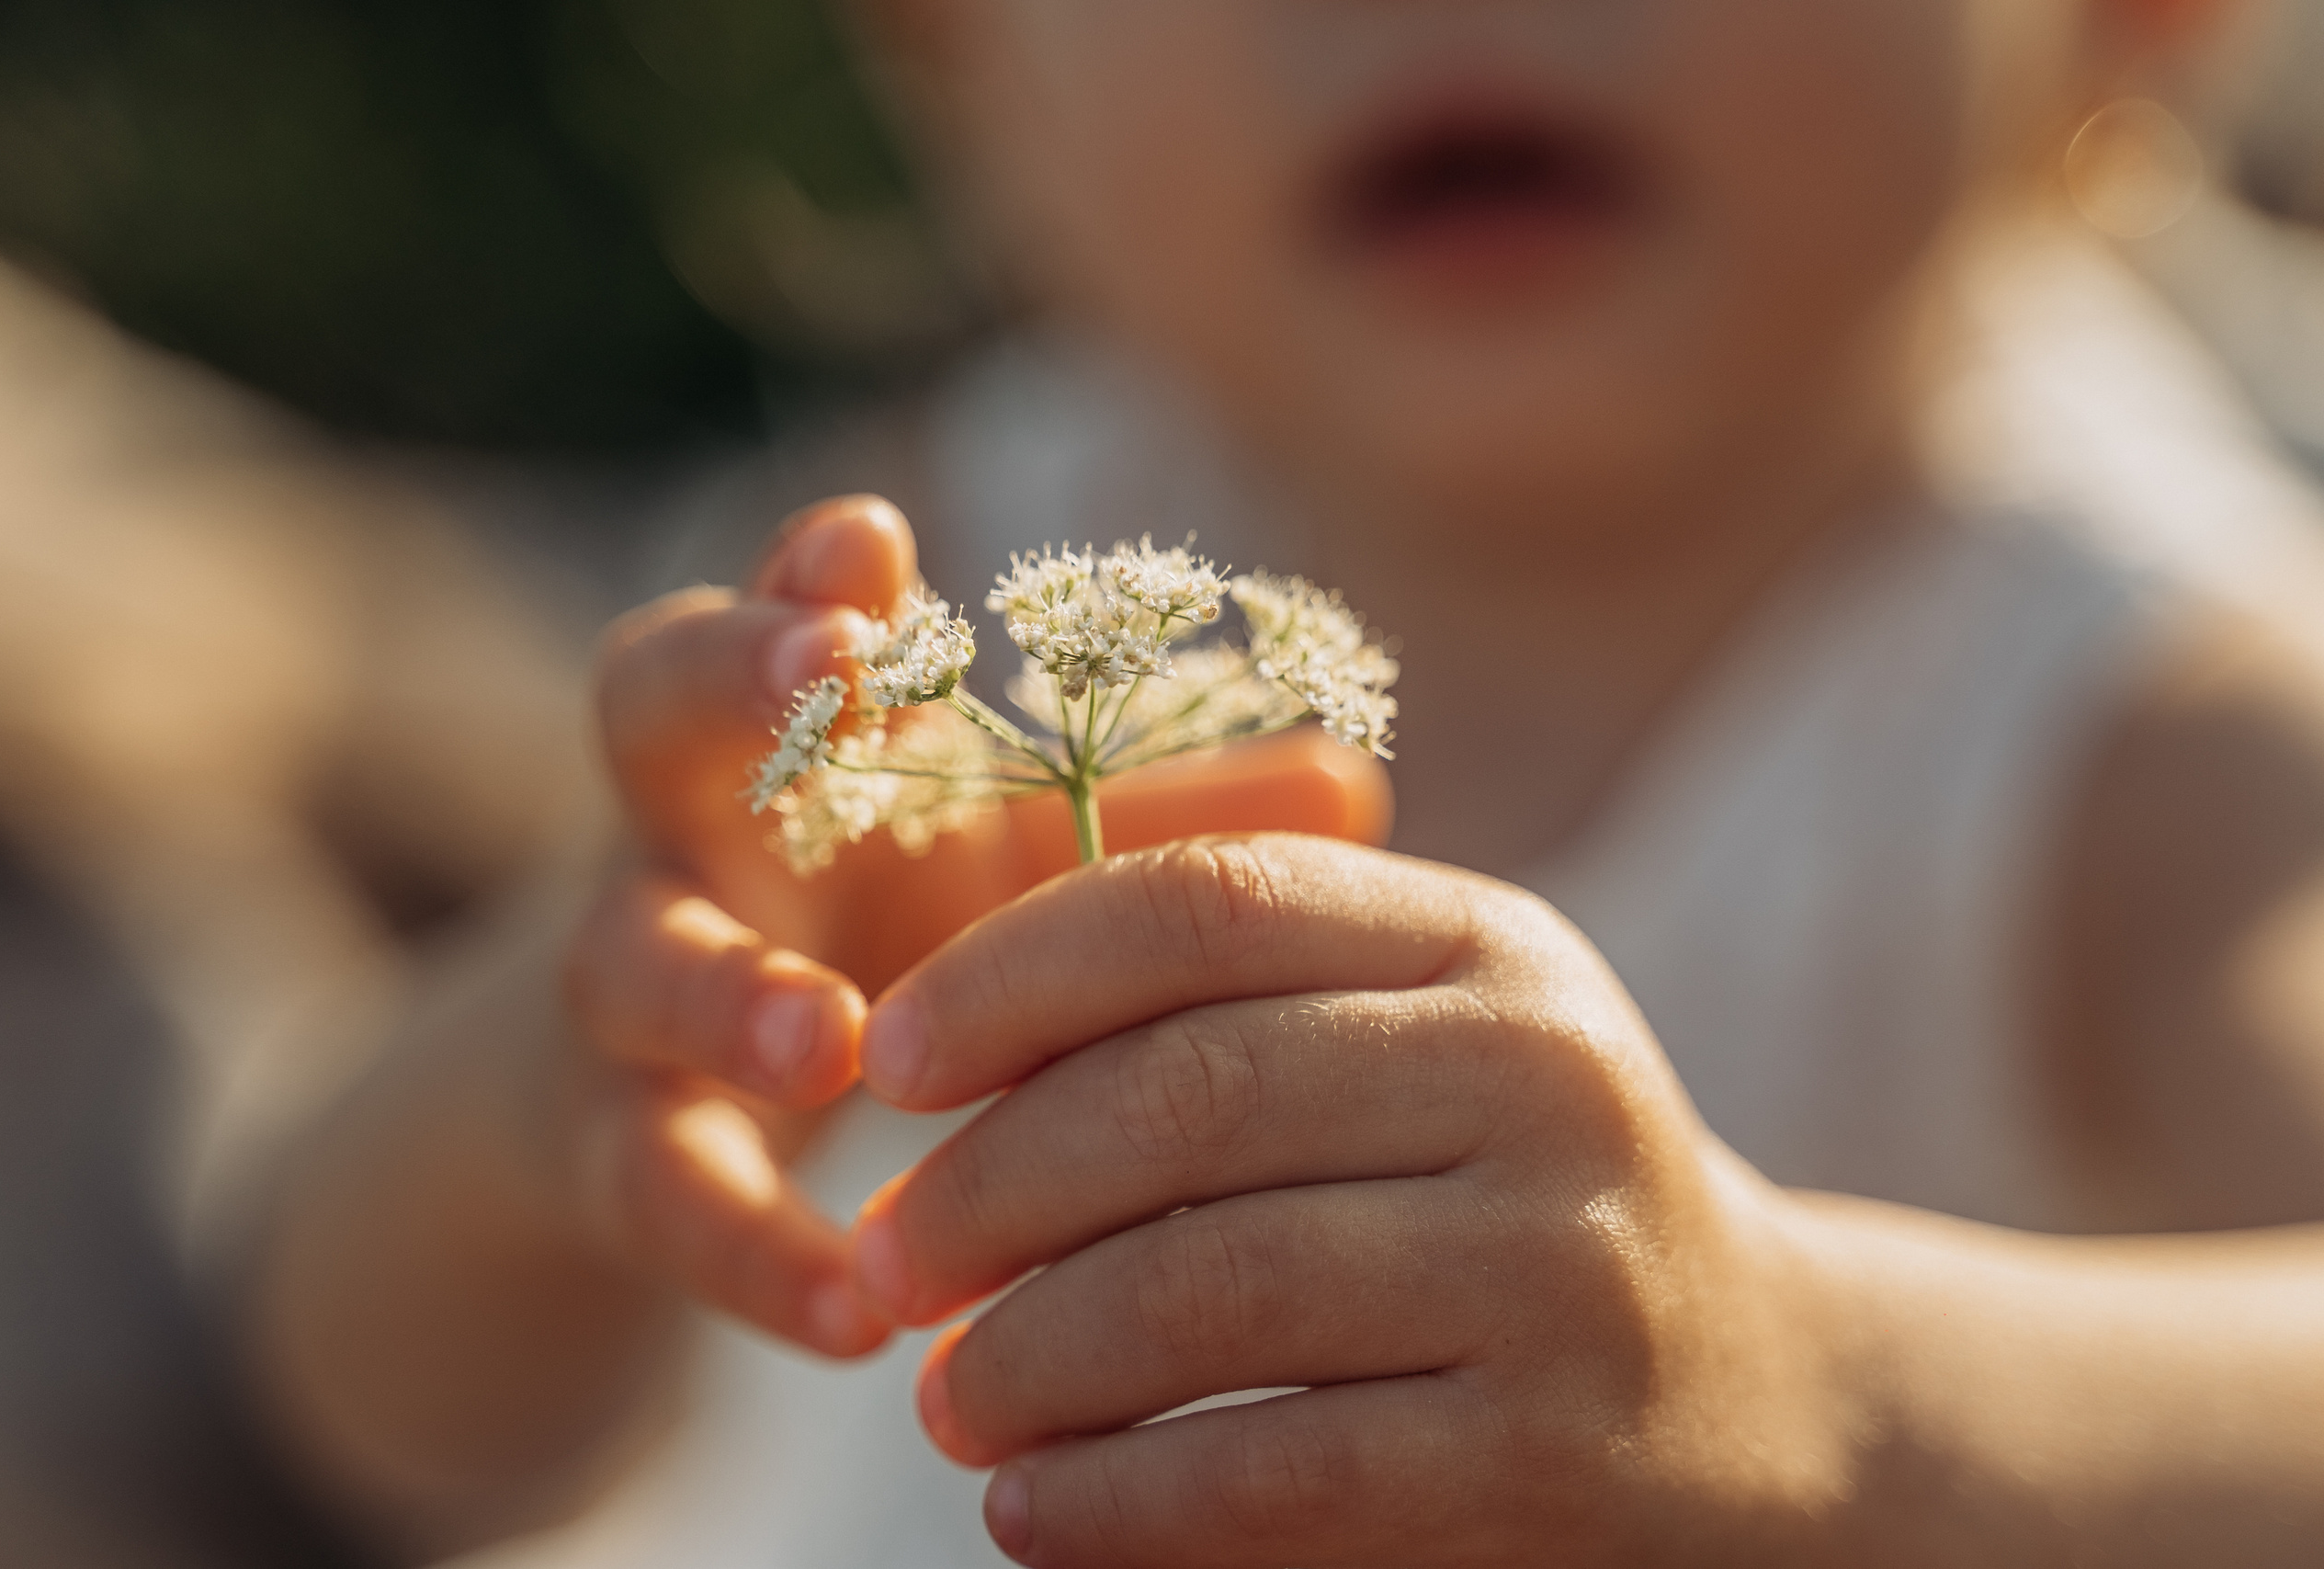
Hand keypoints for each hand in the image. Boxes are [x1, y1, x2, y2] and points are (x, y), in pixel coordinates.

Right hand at [563, 500, 1392, 1360]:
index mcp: (809, 740)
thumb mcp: (1019, 873)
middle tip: (829, 670)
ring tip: (820, 1041)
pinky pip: (658, 1189)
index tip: (880, 540)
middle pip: (651, 706)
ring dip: (723, 990)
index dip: (820, 574)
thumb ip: (1158, 830)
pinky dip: (753, 1252)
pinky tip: (852, 1314)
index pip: (795, 617)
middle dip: (729, 676)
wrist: (691, 1101)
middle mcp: (699, 825)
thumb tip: (1354, 790)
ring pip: (630, 960)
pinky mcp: (614, 1146)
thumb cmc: (892, 927)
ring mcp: (633, 982)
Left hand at [847, 835, 1852, 1566]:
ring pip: (1218, 1286)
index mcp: (1485, 940)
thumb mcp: (1422, 1037)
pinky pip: (1280, 1472)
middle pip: (1191, 1096)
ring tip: (944, 1400)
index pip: (1208, 905)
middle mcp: (1539, 1075)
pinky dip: (1120, 1499)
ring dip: (1032, 1352)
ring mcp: (1558, 1266)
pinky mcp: (1549, 1453)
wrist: (1765, 1388)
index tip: (888, 1061)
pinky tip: (1030, 1512)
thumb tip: (939, 1034)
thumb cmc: (1510, 1189)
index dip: (1013, 971)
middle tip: (881, 1262)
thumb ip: (1236, 998)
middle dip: (989, 1187)